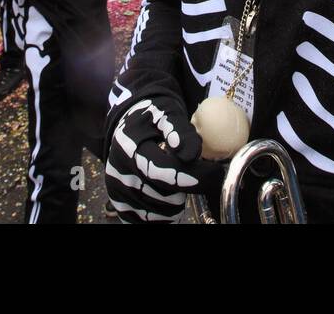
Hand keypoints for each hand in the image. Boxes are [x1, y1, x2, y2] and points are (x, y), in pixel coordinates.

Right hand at [105, 96, 208, 222]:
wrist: (130, 125)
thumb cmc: (151, 117)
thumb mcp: (165, 112)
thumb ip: (178, 129)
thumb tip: (191, 153)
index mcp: (127, 147)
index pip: (161, 170)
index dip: (192, 176)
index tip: (215, 174)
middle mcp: (118, 172)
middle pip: (163, 194)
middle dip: (187, 186)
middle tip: (198, 173)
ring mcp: (118, 192)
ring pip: (159, 212)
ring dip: (178, 201)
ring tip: (181, 180)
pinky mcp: (122, 206)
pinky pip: (150, 221)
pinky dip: (166, 213)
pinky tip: (172, 196)